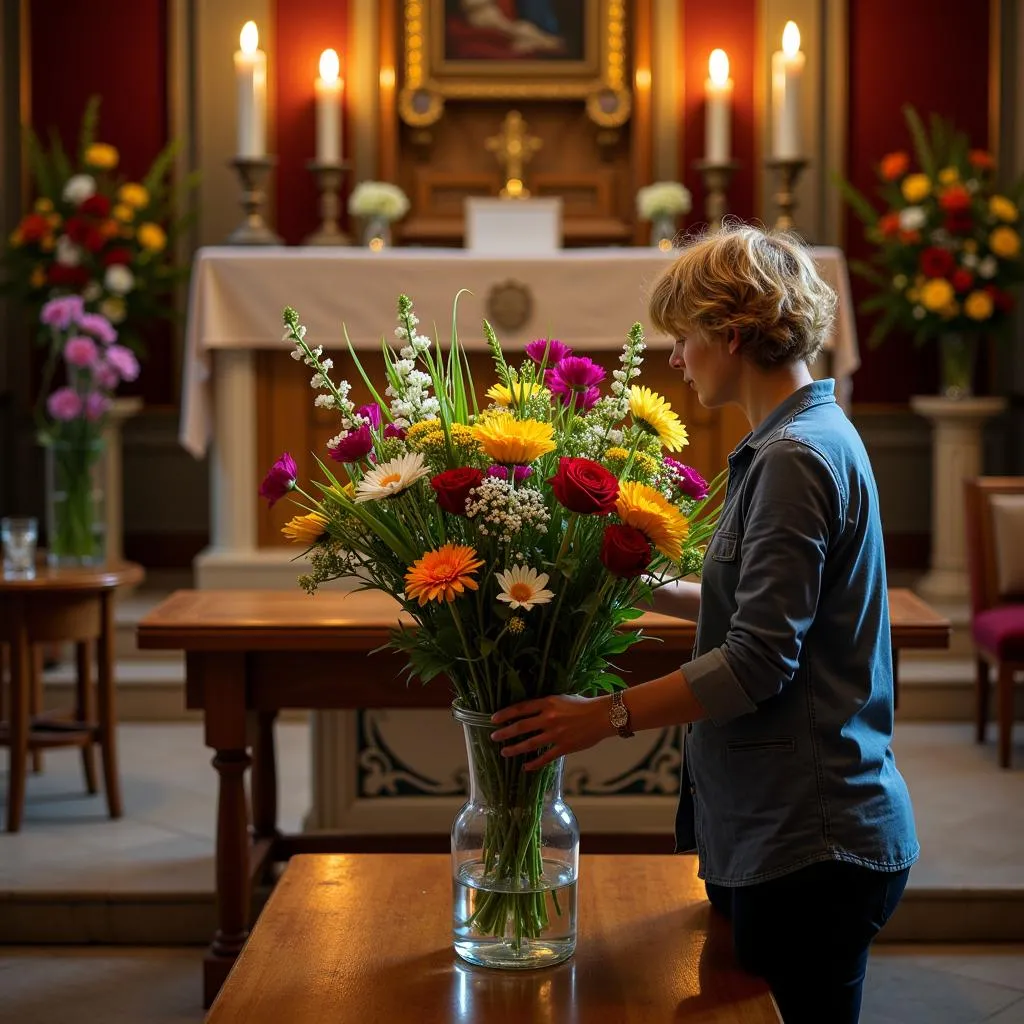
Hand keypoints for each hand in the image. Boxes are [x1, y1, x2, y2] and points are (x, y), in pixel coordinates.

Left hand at [490, 694, 611, 770]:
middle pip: (521, 726)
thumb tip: (530, 709)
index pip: (521, 708)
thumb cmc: (583, 704)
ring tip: (504, 752)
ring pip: (530, 743)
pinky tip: (525, 767)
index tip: (493, 719)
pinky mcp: (564, 747)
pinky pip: (546, 757)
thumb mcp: (562, 698)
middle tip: (493, 737)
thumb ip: (546, 704)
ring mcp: (556, 734)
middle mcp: (549, 718)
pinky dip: (534, 763)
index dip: (505, 714)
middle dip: (505, 733)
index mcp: (548, 703)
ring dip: (515, 749)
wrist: (602, 716)